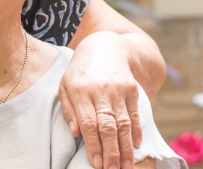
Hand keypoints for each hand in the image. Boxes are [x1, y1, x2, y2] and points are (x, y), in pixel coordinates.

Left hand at [59, 32, 141, 168]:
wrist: (105, 45)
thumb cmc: (80, 70)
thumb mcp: (65, 84)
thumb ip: (68, 109)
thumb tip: (75, 133)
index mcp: (79, 89)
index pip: (88, 123)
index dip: (93, 145)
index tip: (95, 163)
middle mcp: (100, 89)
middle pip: (107, 126)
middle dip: (110, 152)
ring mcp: (118, 89)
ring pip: (123, 123)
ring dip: (125, 148)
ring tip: (125, 166)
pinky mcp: (132, 89)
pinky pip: (135, 114)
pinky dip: (137, 132)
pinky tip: (136, 146)